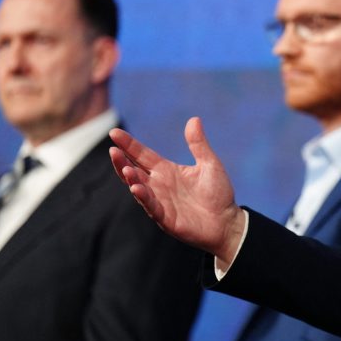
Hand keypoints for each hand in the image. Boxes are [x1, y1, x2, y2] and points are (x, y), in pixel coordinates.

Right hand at [109, 117, 245, 260]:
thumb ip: (198, 144)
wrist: (228, 222)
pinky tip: (136, 188)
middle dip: (122, 160)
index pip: (143, 155)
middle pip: (134, 170)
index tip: (114, 132)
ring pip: (138, 187)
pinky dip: (143, 197)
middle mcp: (159, 184)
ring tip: (125, 167)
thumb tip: (194, 119)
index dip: (129, 144)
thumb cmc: (218, 193)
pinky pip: (151, 206)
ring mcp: (160, 201)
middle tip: (113, 149)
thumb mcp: (210, 164)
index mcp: (167, 170)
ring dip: (130, 178)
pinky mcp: (165, 218)